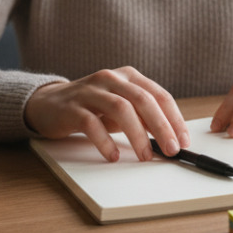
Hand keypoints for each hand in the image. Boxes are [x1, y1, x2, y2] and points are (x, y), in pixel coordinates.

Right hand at [25, 67, 189, 162]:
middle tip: (172, 149)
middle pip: (143, 100)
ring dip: (137, 135)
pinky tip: (113, 155)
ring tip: (145, 156)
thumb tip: (171, 137)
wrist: (48, 104)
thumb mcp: (121, 108)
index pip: (159, 95)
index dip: (174, 118)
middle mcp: (111, 78)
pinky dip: (105, 141)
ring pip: (121, 109)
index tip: (184, 140)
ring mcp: (91, 91)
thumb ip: (143, 117)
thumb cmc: (92, 107)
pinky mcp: (72, 108)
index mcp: (128, 76)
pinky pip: (92, 124)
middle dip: (161, 126)